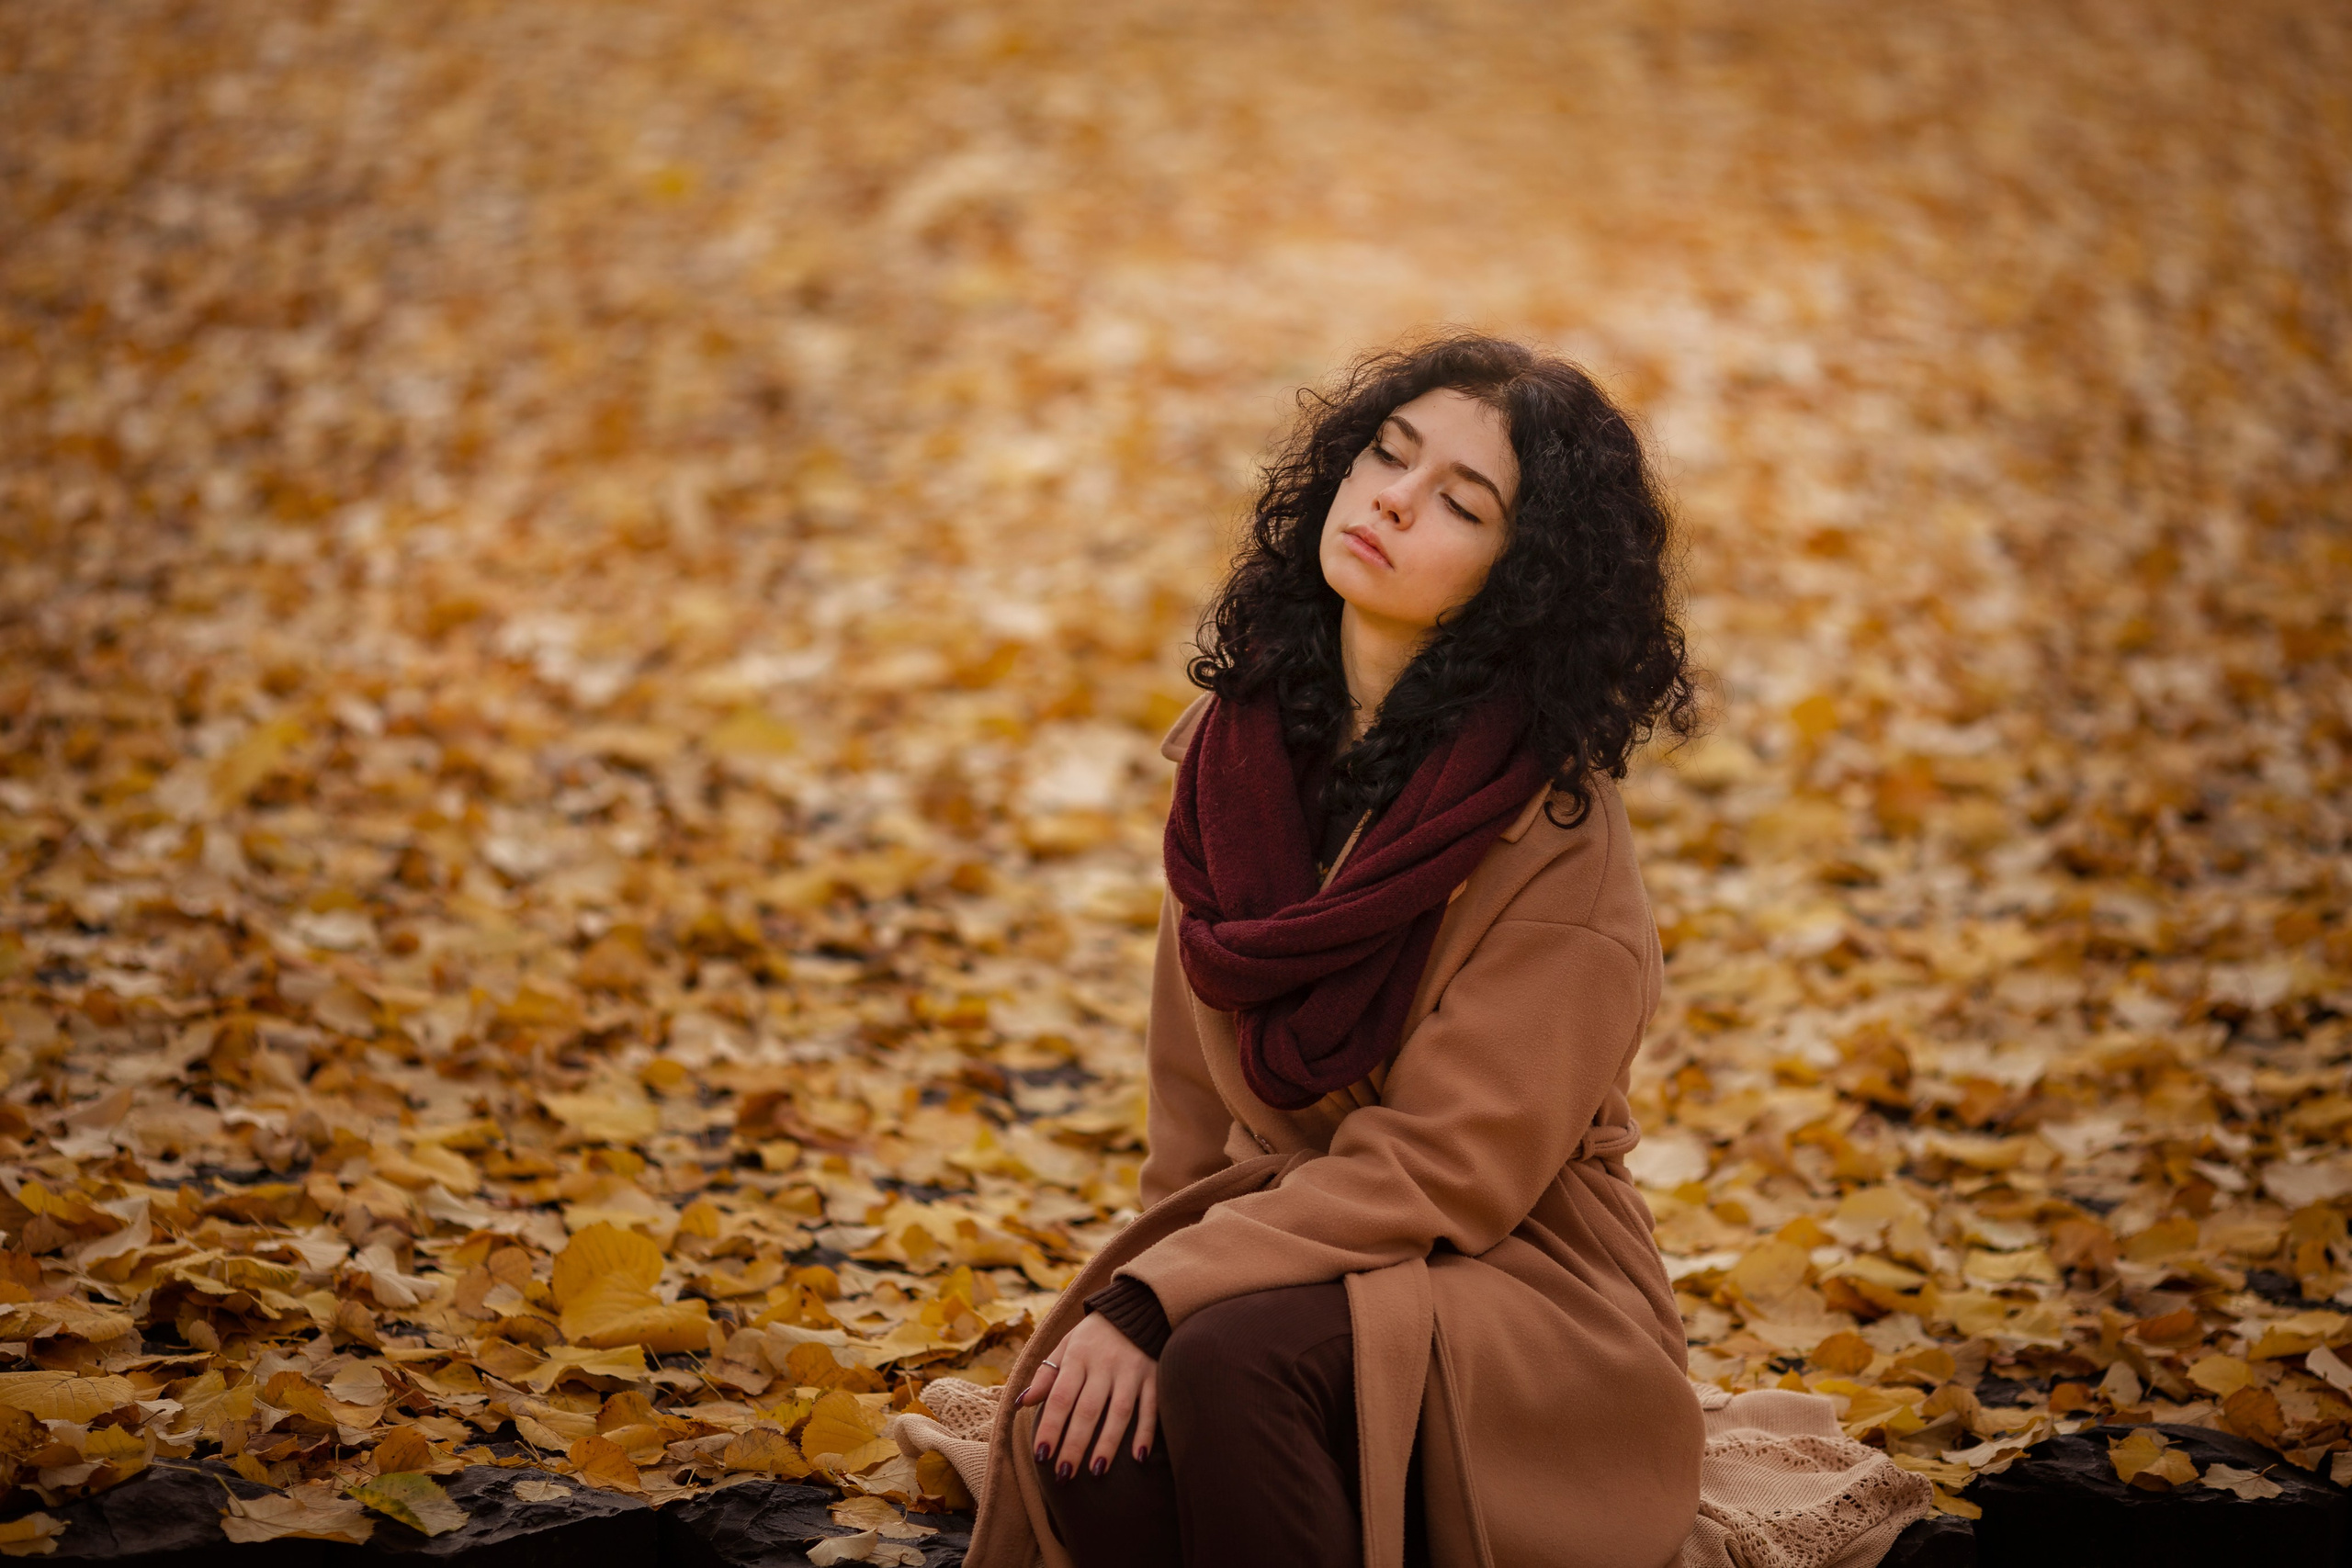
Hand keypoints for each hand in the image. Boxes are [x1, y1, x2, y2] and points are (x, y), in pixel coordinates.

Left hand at [1015, 1310, 1156, 1478]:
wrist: (1138, 1306)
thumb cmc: (1095, 1334)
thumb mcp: (1067, 1345)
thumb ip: (1047, 1374)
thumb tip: (1023, 1402)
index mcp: (1078, 1357)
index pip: (1060, 1398)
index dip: (1050, 1427)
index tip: (1041, 1456)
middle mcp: (1104, 1365)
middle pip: (1087, 1410)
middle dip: (1074, 1445)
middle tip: (1064, 1475)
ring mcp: (1132, 1370)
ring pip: (1119, 1413)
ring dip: (1107, 1444)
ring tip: (1096, 1472)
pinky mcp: (1155, 1375)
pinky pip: (1151, 1407)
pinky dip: (1146, 1432)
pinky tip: (1138, 1457)